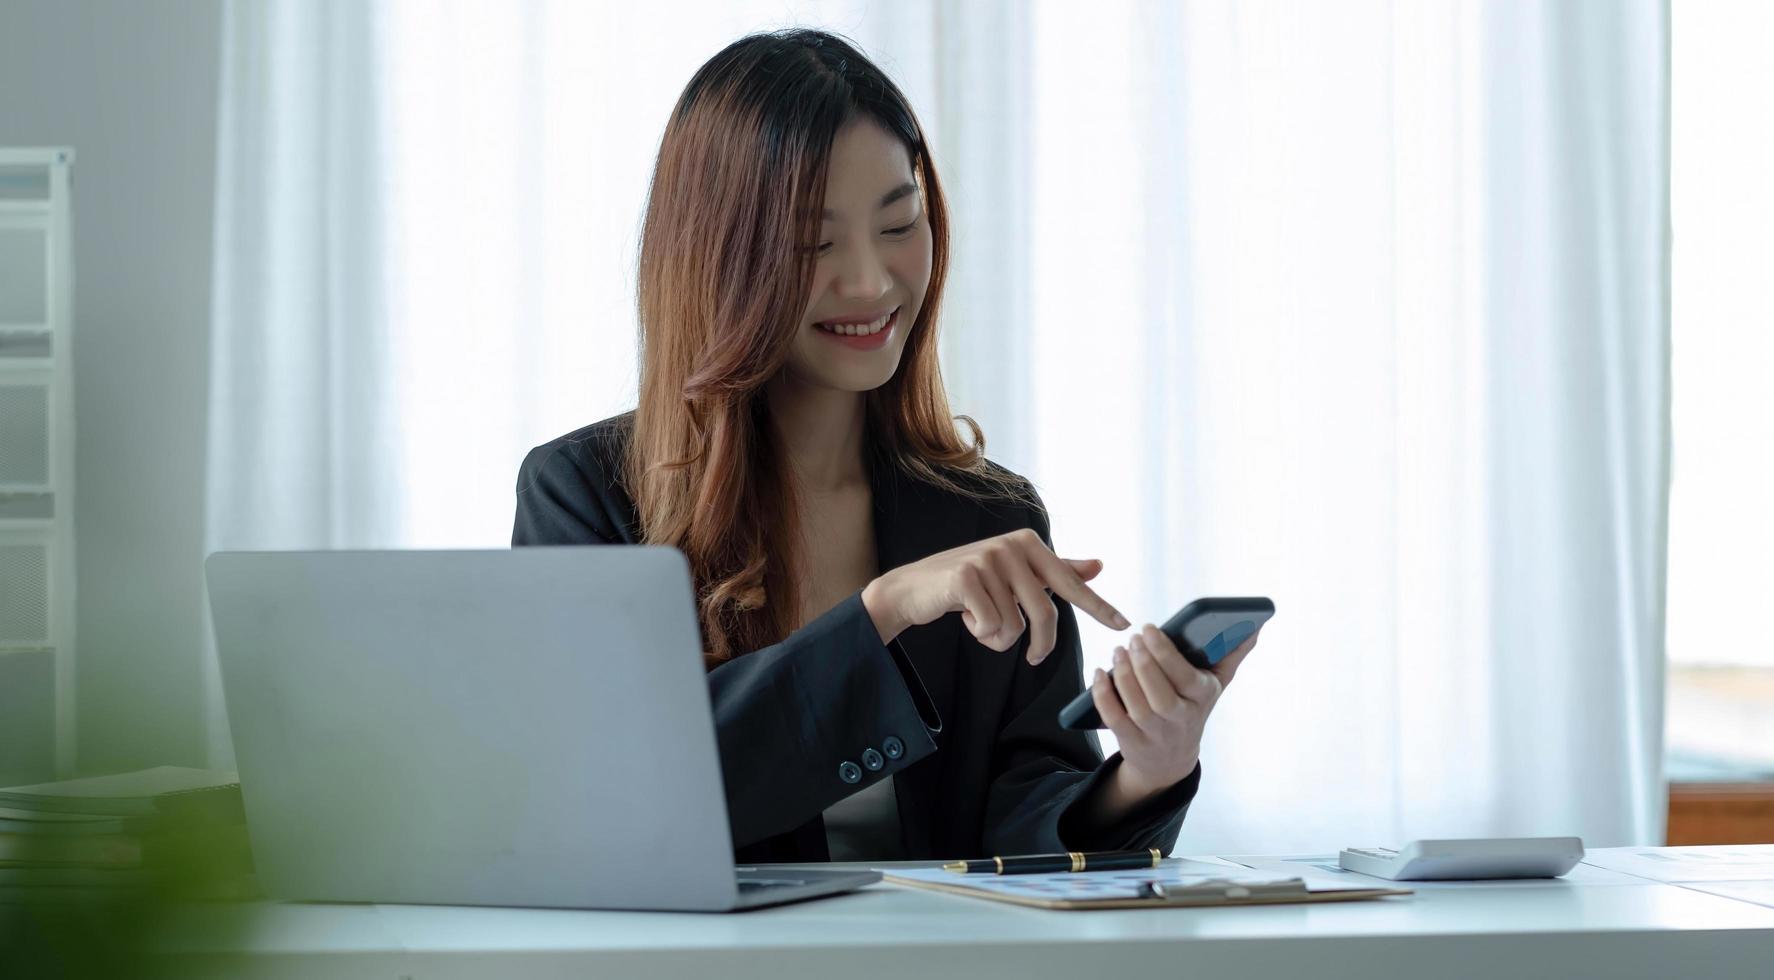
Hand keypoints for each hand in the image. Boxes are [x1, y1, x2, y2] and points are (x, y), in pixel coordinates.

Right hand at [860, 528, 1129, 663]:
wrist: (916, 588)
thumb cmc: (971, 583)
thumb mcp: (1016, 574)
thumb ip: (1056, 570)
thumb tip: (1099, 565)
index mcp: (1030, 543)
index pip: (1071, 584)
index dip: (1099, 607)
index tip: (1125, 625)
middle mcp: (1012, 545)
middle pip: (1045, 614)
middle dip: (1040, 645)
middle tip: (1033, 658)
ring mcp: (987, 559)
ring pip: (1015, 626)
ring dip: (999, 639)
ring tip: (981, 620)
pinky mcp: (965, 577)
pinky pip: (991, 627)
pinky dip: (980, 633)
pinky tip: (966, 617)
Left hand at [1089, 623, 1260, 795]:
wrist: (1170, 760)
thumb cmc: (1191, 708)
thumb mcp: (1214, 685)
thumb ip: (1231, 655)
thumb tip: (1254, 627)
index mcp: (1202, 698)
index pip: (1185, 677)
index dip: (1164, 653)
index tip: (1149, 628)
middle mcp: (1180, 718)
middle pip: (1160, 694)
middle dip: (1143, 663)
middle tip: (1132, 638)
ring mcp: (1155, 733)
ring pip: (1137, 706)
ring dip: (1123, 676)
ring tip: (1118, 651)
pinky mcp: (1132, 741)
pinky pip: (1115, 719)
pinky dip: (1103, 696)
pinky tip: (1099, 673)